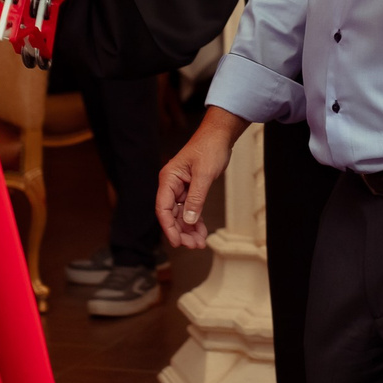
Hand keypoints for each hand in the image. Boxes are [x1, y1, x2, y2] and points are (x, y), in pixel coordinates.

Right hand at [157, 110, 244, 249]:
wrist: (220, 136)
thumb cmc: (209, 148)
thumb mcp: (204, 174)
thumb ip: (196, 198)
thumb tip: (188, 220)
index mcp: (168, 179)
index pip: (162, 208)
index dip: (168, 227)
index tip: (177, 242)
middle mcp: (171, 185)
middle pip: (171, 215)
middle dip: (181, 232)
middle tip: (194, 245)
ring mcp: (181, 188)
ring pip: (181, 215)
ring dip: (189, 230)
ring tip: (199, 243)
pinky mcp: (191, 190)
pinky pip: (190, 210)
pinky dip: (196, 222)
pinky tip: (201, 233)